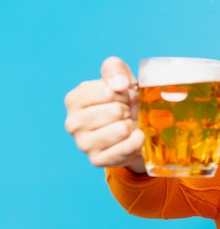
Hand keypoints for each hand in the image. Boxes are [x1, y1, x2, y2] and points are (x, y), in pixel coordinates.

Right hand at [64, 57, 145, 172]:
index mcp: (74, 99)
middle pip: (116, 111)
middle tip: (125, 115)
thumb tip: (119, 85)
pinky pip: (127, 148)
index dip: (123, 94)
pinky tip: (132, 138)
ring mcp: (83, 144)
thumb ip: (115, 69)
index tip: (120, 98)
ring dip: (131, 126)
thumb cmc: (123, 102)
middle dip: (128, 110)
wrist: (133, 129)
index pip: (108, 92)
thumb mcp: (120, 78)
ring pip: (122, 129)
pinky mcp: (97, 160)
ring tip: (126, 126)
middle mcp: (73, 123)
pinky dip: (137, 141)